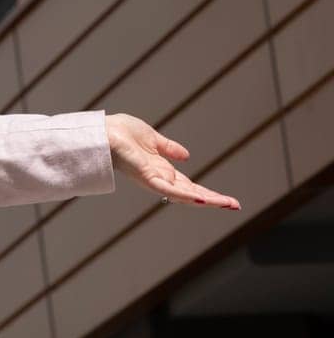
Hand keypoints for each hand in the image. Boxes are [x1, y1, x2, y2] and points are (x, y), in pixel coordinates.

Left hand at [104, 113, 239, 209]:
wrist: (102, 130)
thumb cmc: (121, 133)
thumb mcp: (153, 139)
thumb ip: (169, 148)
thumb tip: (186, 156)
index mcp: (161, 170)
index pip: (188, 185)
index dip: (207, 192)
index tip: (227, 200)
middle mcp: (158, 178)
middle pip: (190, 192)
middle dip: (213, 199)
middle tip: (235, 206)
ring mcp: (152, 179)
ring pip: (183, 194)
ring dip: (206, 200)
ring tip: (227, 205)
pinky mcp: (145, 177)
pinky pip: (167, 189)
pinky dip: (184, 195)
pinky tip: (201, 200)